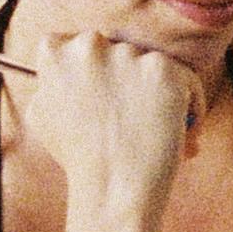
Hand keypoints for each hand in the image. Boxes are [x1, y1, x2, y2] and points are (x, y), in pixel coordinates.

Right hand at [30, 27, 201, 208]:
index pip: (78, 43)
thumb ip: (51, 83)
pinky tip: (184, 131)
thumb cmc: (77, 158)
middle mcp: (90, 45)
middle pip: (119, 50)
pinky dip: (190, 103)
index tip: (104, 95)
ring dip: (159, 93)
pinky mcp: (164, 70)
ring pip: (152, 66)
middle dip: (129, 78)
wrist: (112, 188)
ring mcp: (128, 55)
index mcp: (55, 52)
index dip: (95, 70)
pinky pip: (186, 79)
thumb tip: (63, 70)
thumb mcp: (42, 115)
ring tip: (160, 129)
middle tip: (134, 116)